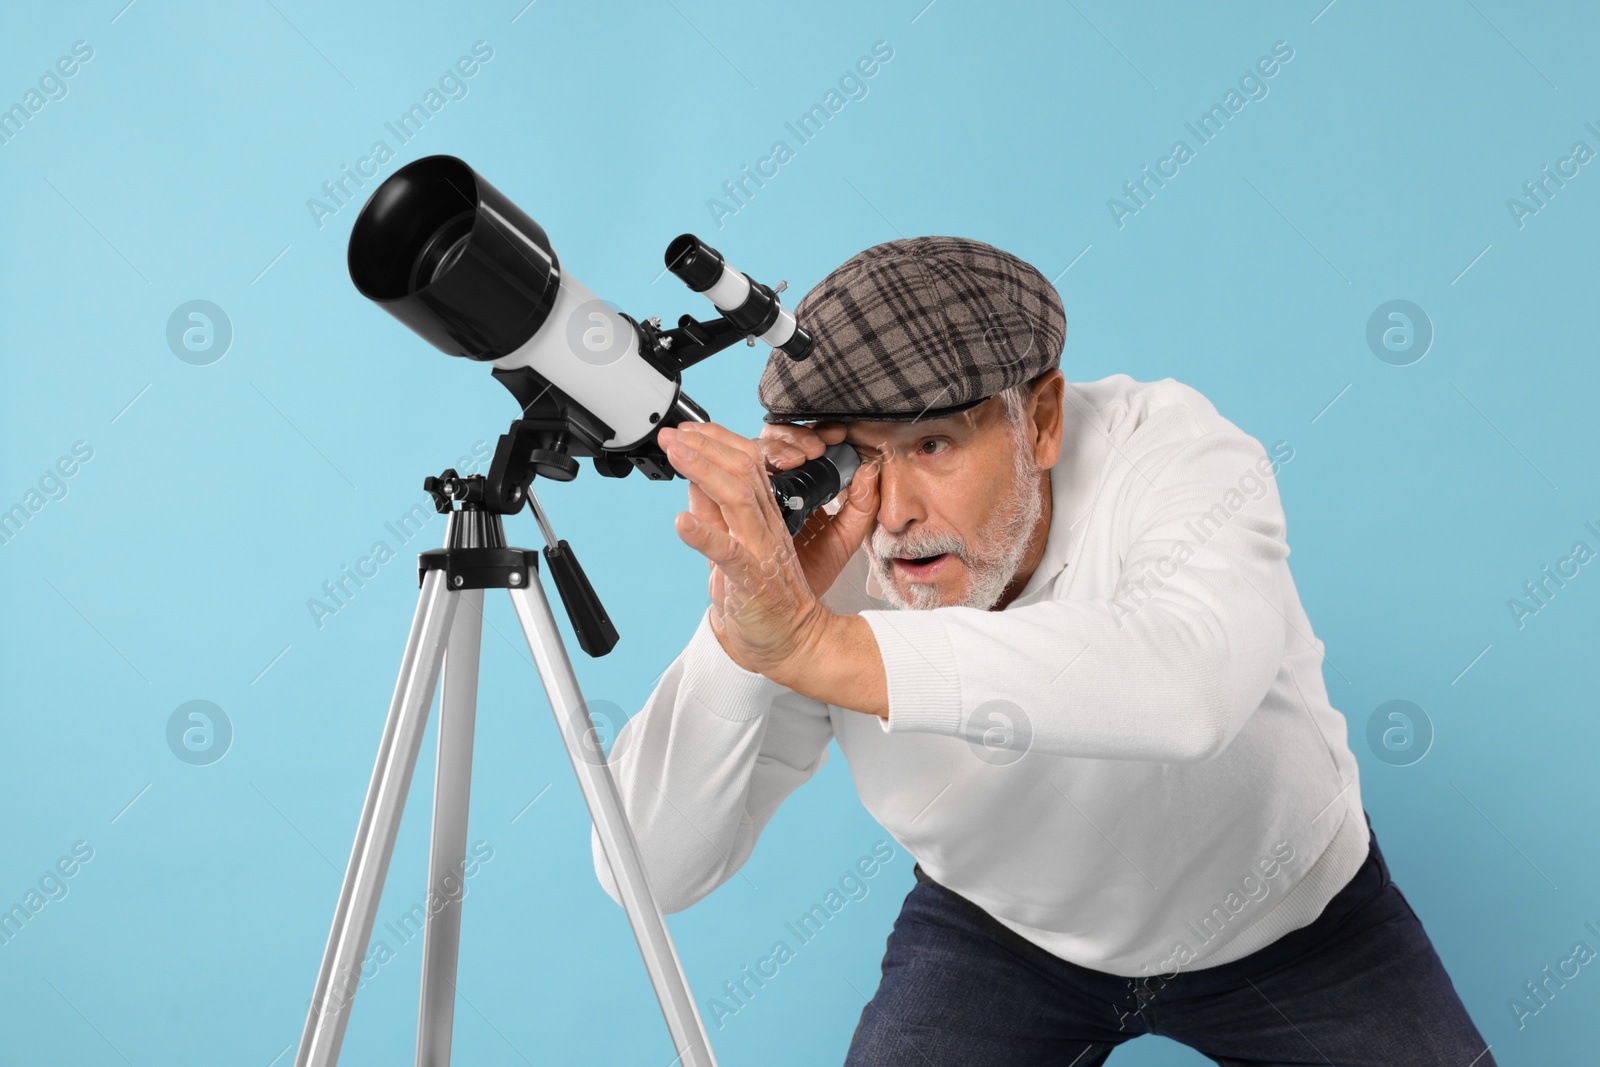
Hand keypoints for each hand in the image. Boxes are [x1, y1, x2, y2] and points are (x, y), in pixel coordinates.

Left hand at [657, 422, 879, 679]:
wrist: (793, 643)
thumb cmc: (764, 599)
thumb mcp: (733, 547)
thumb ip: (715, 516)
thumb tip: (692, 485)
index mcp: (763, 518)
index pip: (746, 464)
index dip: (717, 441)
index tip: (687, 430)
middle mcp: (766, 528)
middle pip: (743, 472)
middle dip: (705, 447)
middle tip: (673, 435)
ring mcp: (762, 552)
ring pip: (739, 500)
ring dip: (705, 472)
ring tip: (678, 455)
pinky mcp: (754, 581)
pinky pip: (731, 554)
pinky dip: (705, 535)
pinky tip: (682, 523)